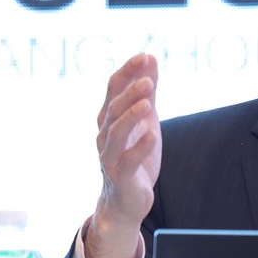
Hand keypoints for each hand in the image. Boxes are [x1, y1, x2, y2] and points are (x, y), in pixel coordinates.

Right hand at [87, 54, 161, 257]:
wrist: (127, 201)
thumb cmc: (135, 157)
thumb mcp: (144, 120)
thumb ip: (146, 92)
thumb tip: (150, 59)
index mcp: (109, 118)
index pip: (114, 88)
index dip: (128, 72)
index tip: (146, 56)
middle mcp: (104, 135)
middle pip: (113, 108)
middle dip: (129, 92)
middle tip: (148, 80)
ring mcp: (109, 156)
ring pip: (115, 132)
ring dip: (131, 115)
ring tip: (147, 103)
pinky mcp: (119, 176)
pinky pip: (127, 160)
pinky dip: (140, 147)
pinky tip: (152, 135)